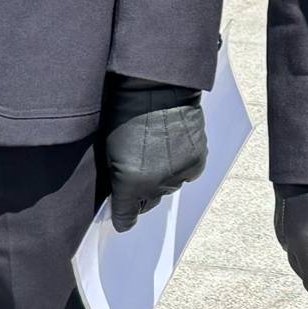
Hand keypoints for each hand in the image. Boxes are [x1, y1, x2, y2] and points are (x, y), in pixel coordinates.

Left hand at [100, 79, 206, 231]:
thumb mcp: (110, 152)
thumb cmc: (125, 116)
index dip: (122, 216)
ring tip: (156, 154)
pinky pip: (188, 175)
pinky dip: (181, 167)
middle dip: (141, 194)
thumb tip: (119, 196)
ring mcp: (180, 173)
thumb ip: (115, 181)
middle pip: (149, 202)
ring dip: (162, 179)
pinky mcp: (197, 161)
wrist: (156, 90)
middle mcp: (157, 185)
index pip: (126, 218)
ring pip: (169, 188)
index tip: (120, 214)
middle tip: (137, 173)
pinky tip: (172, 150)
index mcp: (131, 184)